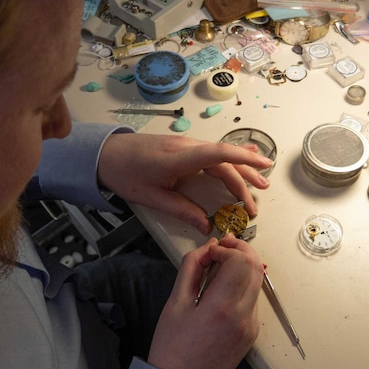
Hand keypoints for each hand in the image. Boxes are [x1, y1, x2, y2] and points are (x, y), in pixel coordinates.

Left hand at [96, 134, 271, 233]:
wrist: (105, 153)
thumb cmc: (124, 173)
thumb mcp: (151, 197)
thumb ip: (181, 210)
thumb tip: (206, 225)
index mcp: (178, 158)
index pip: (218, 155)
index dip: (243, 160)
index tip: (263, 168)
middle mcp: (186, 147)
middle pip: (224, 160)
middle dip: (244, 180)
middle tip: (255, 204)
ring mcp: (186, 144)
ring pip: (220, 155)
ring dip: (242, 168)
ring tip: (262, 181)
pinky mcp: (184, 146)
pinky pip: (212, 151)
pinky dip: (231, 156)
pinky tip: (245, 154)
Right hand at [147, 234, 262, 368]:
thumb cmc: (173, 346)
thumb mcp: (175, 301)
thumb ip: (192, 267)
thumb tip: (208, 248)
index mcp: (221, 307)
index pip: (241, 261)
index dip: (227, 248)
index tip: (211, 251)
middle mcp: (243, 316)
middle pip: (256, 268)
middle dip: (240, 251)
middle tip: (221, 248)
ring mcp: (251, 326)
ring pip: (257, 282)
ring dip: (242, 267)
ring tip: (219, 268)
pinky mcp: (252, 332)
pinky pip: (253, 299)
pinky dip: (242, 285)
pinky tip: (223, 288)